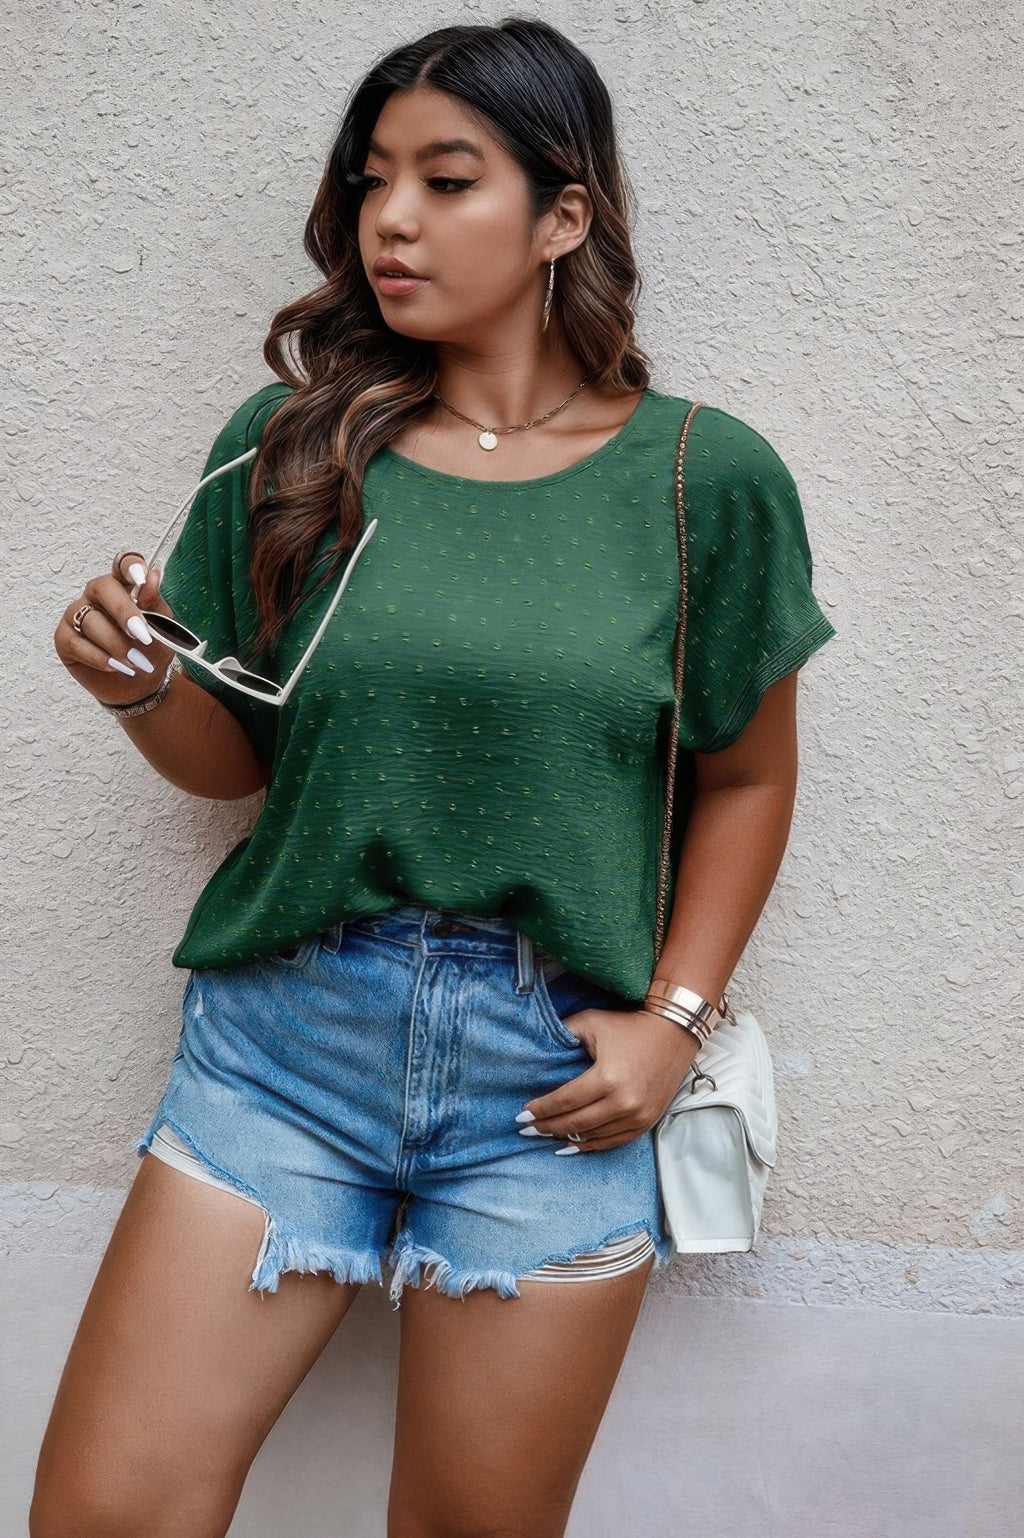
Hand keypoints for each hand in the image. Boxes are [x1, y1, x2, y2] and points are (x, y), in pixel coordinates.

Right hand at [54, 552, 176, 705]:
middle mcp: (97, 595)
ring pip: (90, 620)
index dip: (130, 566)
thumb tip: (152, 577)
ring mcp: (77, 614)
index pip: (123, 564)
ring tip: (135, 661)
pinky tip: (116, 666)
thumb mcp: (162, 628)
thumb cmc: (151, 651)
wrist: (140, 684)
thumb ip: (155, 603)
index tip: (141, 578)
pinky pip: (76, 642)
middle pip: (103, 587)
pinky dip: (100, 658)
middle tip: (142, 634)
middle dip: (124, 612)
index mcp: (123, 586)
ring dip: (116, 644)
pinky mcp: (64, 638)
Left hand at [519, 1006, 701, 1152]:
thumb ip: (564, 1034)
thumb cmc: (628, 1026)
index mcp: (607, 1077)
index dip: (541, 1109)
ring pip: (592, 1136)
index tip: (522, 1114)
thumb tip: (538, 1050)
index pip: (565, 1101)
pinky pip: (613, 1141)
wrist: (673, 1032)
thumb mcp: (591, 1022)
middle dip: (546, 1127)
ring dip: (565, 1137)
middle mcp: (624, 1102)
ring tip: (545, 1135)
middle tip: (527, 1128)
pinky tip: (572, 1144)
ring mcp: (638, 1115)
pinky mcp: (647, 1121)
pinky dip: (590, 1145)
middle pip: (575, 1122)